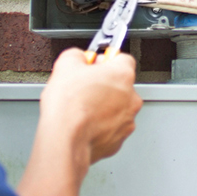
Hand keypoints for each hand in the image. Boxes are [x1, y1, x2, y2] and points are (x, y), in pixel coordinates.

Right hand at [40, 47, 141, 164]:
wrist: (65, 141)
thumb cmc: (68, 108)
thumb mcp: (65, 64)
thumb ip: (77, 55)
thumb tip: (79, 58)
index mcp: (122, 75)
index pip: (122, 58)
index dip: (106, 60)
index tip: (95, 63)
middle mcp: (131, 98)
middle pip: (121, 84)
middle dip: (104, 84)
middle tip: (85, 87)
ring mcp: (126, 120)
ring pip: (117, 107)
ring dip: (104, 106)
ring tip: (82, 108)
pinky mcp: (118, 140)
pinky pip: (112, 127)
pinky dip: (101, 125)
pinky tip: (85, 123)